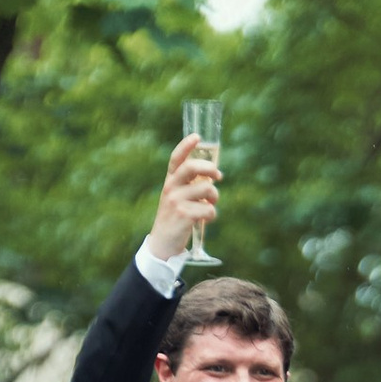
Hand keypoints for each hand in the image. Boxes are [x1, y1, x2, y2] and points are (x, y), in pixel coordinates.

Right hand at [146, 133, 220, 264]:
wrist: (162, 244)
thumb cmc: (174, 219)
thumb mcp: (176, 198)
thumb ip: (189, 186)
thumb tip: (213, 176)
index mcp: (170, 182)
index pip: (177, 158)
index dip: (186, 146)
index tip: (197, 137)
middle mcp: (171, 188)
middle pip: (192, 167)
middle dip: (210, 169)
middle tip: (218, 176)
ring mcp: (177, 201)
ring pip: (206, 189)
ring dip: (214, 197)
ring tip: (211, 204)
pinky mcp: (185, 215)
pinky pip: (209, 209)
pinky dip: (212, 215)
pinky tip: (207, 219)